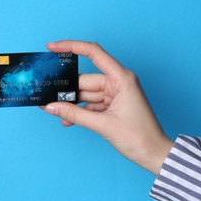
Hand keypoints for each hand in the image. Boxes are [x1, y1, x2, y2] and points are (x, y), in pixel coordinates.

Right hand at [41, 40, 172, 174]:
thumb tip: (50, 107)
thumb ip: (74, 114)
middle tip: (46, 95)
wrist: (154, 155)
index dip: (71, 46)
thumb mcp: (103, 124)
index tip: (52, 47)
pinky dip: (79, 111)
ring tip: (53, 109)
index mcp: (121, 78)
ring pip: (86, 93)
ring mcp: (115, 94)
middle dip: (66, 88)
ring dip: (71, 102)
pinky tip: (66, 119)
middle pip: (85, 79)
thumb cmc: (140, 137)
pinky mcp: (112, 105)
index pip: (94, 53)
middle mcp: (118, 82)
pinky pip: (90, 104)